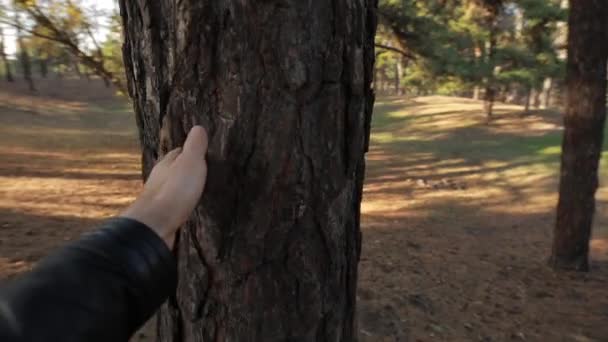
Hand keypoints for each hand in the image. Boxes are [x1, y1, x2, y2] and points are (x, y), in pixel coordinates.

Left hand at [121, 126, 207, 247]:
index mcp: (166, 164)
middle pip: (174, 170)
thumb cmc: (175, 190)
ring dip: (183, 188)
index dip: (191, 151)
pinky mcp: (161, 216)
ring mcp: (159, 198)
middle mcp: (159, 179)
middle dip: (186, 171)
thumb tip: (198, 127)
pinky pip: (173, 206)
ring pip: (172, 188)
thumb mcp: (190, 162)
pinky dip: (181, 204)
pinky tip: (188, 208)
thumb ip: (195, 146)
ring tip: (198, 190)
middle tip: (204, 172)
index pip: (179, 152)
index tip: (204, 153)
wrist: (156, 225)